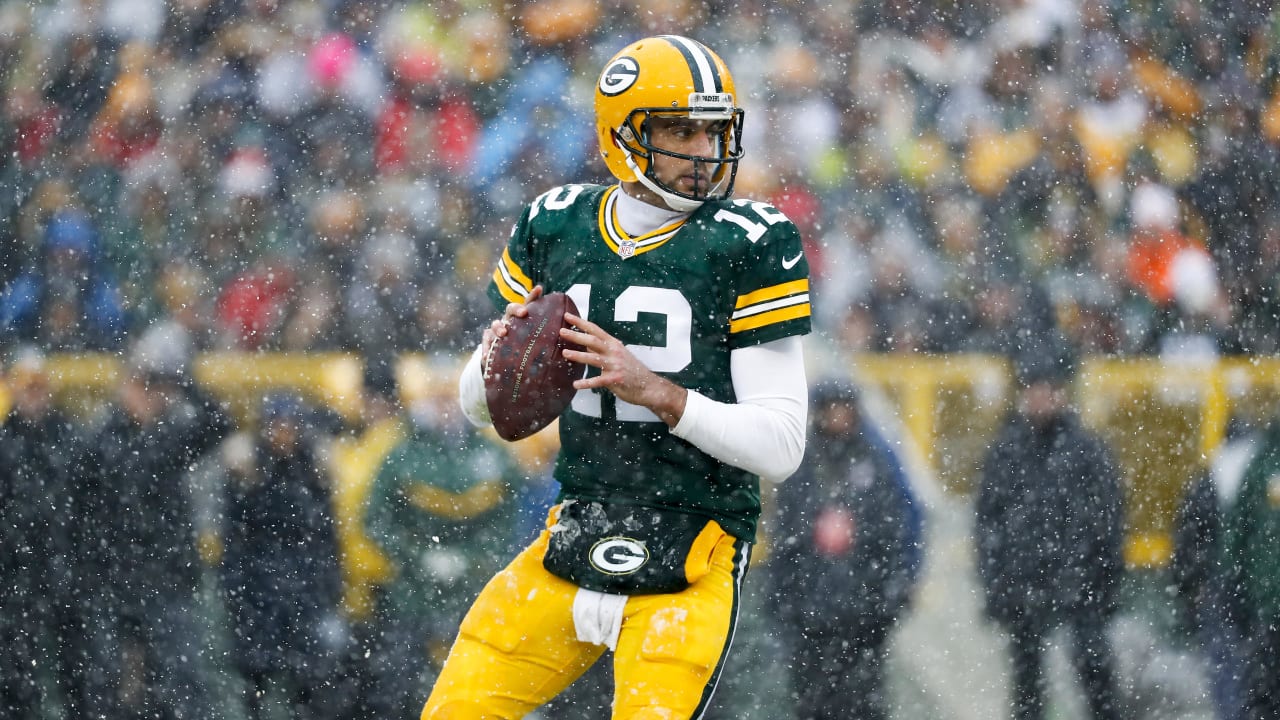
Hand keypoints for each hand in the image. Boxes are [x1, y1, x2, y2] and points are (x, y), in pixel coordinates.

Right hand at [482, 285, 542, 368]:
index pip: (528, 304)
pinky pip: (487, 342)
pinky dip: (487, 349)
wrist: (508, 361)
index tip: (540, 289)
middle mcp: (509, 321)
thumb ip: (546, 337)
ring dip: (499, 327)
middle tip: (523, 313)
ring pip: (495, 324)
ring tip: (502, 334)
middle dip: (516, 309)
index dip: (533, 296)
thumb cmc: (525, 348)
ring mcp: (497, 330)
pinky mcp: (489, 341)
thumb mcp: (536, 342)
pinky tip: (487, 356)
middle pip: (510, 309)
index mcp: (522, 319)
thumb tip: (565, 335)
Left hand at [559, 312, 686, 425]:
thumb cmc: (632, 370)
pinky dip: (586, 383)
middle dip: (576, 335)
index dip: (581, 322)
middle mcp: (614, 352)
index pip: (595, 329)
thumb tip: (585, 343)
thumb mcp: (618, 355)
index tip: (567, 316)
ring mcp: (615, 365)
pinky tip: (576, 384)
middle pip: (593, 340)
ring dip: (578, 356)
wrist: (649, 386)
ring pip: (594, 358)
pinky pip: (598, 381)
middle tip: (562, 331)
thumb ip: (601, 349)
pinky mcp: (615, 380)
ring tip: (565, 354)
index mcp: (613, 344)